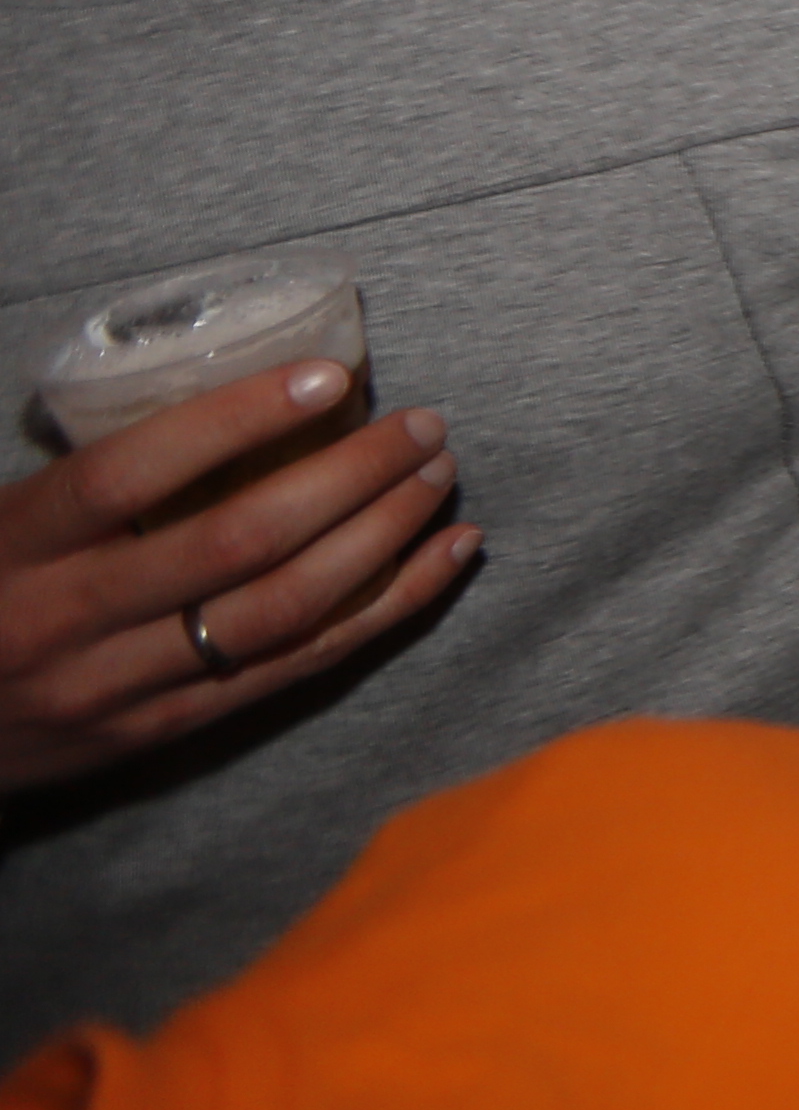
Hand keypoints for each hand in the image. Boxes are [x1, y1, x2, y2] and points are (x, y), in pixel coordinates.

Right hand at [0, 365, 476, 794]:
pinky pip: (297, 666)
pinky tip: (445, 558)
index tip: (326, 376)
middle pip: (233, 544)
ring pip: (282, 611)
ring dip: (381, 539)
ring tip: (437, 478)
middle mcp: (69, 621)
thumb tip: (225, 388)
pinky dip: (385, 609)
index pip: (130, 474)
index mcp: (18, 546)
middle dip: (347, 479)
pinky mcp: (166, 732)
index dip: (233, 421)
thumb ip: (84, 477)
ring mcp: (121, 687)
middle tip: (421, 426)